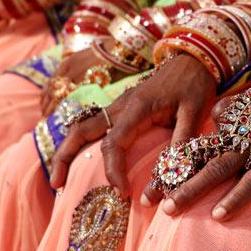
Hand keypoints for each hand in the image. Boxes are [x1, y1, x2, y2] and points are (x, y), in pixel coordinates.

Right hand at [50, 53, 216, 191]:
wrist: (194, 57)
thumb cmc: (195, 84)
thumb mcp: (194, 115)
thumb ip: (180, 148)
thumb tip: (166, 186)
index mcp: (136, 107)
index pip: (113, 143)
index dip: (113, 170)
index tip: (123, 192)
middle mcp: (120, 105)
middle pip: (81, 130)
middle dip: (64, 157)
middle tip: (56, 185)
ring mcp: (117, 105)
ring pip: (83, 127)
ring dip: (67, 150)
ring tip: (59, 177)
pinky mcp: (121, 108)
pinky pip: (94, 126)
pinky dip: (81, 143)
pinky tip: (80, 159)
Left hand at [141, 96, 250, 220]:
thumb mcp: (250, 100)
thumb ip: (230, 110)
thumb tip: (218, 117)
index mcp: (227, 127)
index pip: (194, 148)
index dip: (173, 166)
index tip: (154, 183)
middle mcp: (235, 138)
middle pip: (197, 160)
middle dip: (173, 180)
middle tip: (153, 200)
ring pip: (217, 171)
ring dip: (193, 189)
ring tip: (172, 208)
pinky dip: (235, 197)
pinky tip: (219, 214)